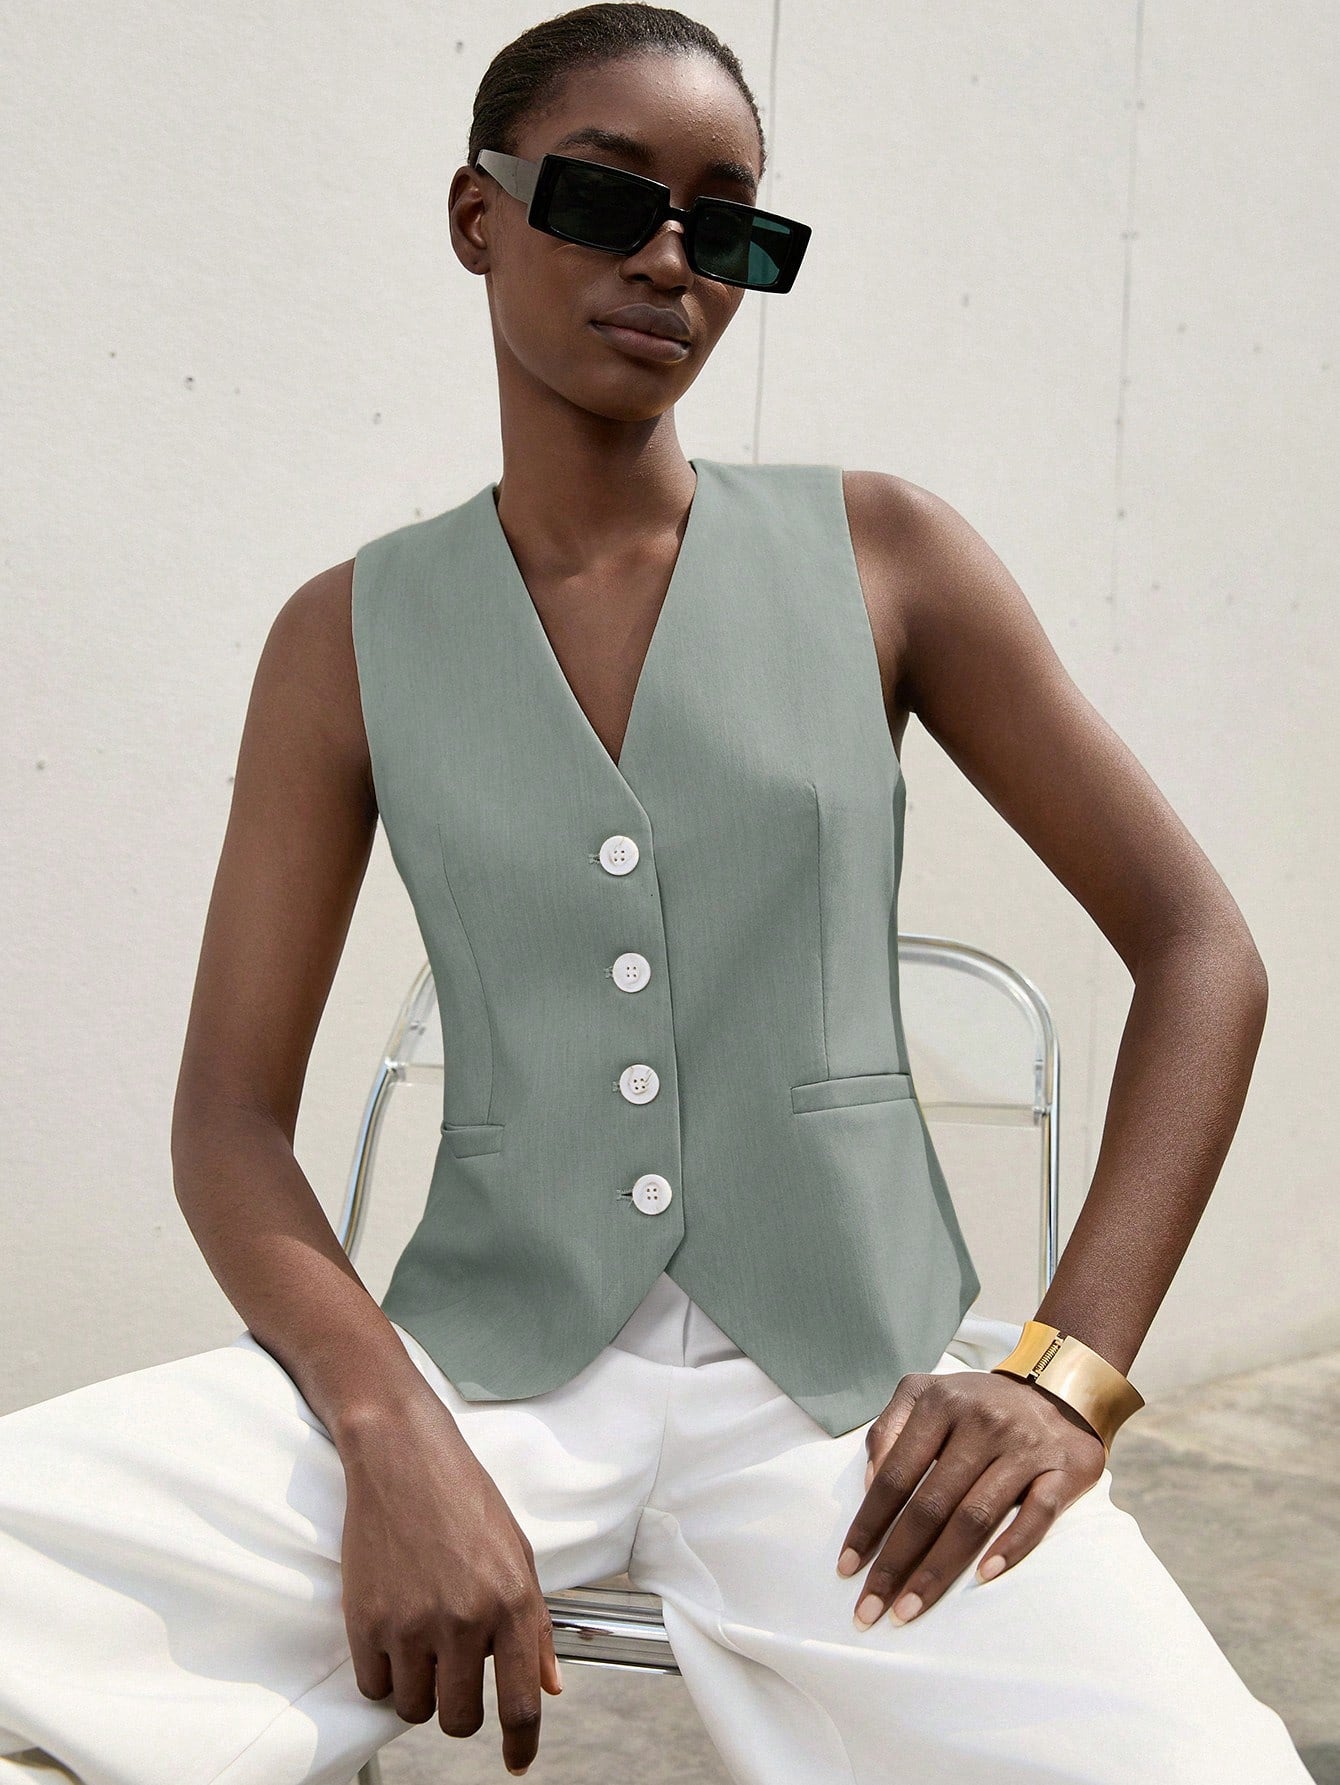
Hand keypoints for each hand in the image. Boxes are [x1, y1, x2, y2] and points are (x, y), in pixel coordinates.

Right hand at [337, 1392, 562, 1776]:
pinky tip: (393, 1635)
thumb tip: (549, 1687)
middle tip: (455, 1674)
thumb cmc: (466, 1499)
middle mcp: (464, 1619)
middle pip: (461, 1720)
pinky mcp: (365, 1619)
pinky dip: (384, 1675)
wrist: (403, 1457)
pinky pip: (374, 1687)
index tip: (516, 1762)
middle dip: (460, 1709)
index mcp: (511, 1602)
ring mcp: (412, 1622)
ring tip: (422, 1645)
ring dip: (420, 1691)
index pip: (519, 1703)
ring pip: (414, 1709)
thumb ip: (536, 1626)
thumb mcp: (518, 1553)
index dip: (520, 1744)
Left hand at [835, 1368, 1104, 1625]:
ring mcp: (1023, 1447)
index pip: (895, 1475)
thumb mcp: (925, 1394)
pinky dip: (1011, 1546)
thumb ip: (890, 1429)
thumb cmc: (976, 1404)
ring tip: (911, 1609)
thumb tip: (869, 1484)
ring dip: (940, 1569)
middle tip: (872, 1608)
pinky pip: (1036, 1515)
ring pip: (975, 1517)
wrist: (1056, 1386)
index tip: (847, 1567)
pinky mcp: (1062, 1469)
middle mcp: (981, 1423)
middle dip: (896, 1562)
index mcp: (939, 1404)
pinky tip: (984, 1576)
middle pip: (931, 1505)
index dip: (869, 1523)